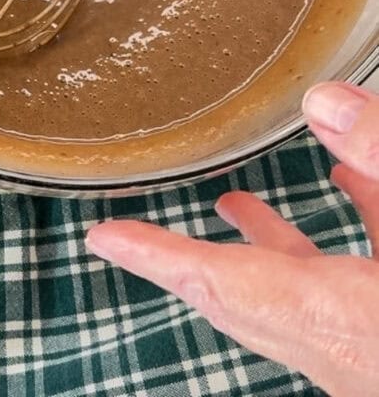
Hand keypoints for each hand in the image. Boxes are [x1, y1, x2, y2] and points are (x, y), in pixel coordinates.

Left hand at [87, 82, 378, 396]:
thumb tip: (320, 102)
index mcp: (343, 321)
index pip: (223, 284)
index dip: (156, 256)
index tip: (102, 238)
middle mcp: (348, 350)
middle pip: (246, 299)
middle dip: (190, 257)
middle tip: (131, 232)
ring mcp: (372, 351)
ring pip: (304, 294)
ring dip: (268, 242)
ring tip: (232, 202)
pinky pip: (354, 284)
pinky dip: (343, 232)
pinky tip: (348, 184)